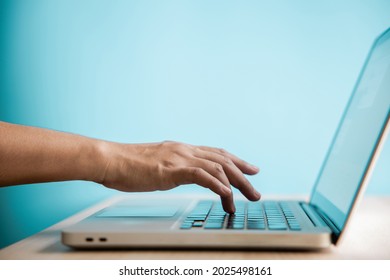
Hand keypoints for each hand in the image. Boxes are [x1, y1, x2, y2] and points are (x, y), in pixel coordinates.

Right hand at [98, 141, 260, 212]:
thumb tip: (181, 174)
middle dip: (243, 175)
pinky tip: (226, 194)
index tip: (250, 169)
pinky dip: (217, 185)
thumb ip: (173, 167)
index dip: (236, 161)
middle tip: (255, 190)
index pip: (216, 153)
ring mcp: (179, 158)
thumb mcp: (157, 164)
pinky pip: (201, 175)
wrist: (110, 159)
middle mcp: (185, 150)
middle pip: (223, 159)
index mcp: (182, 149)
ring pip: (217, 167)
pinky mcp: (171, 169)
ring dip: (235, 184)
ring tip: (245, 198)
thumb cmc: (129, 164)